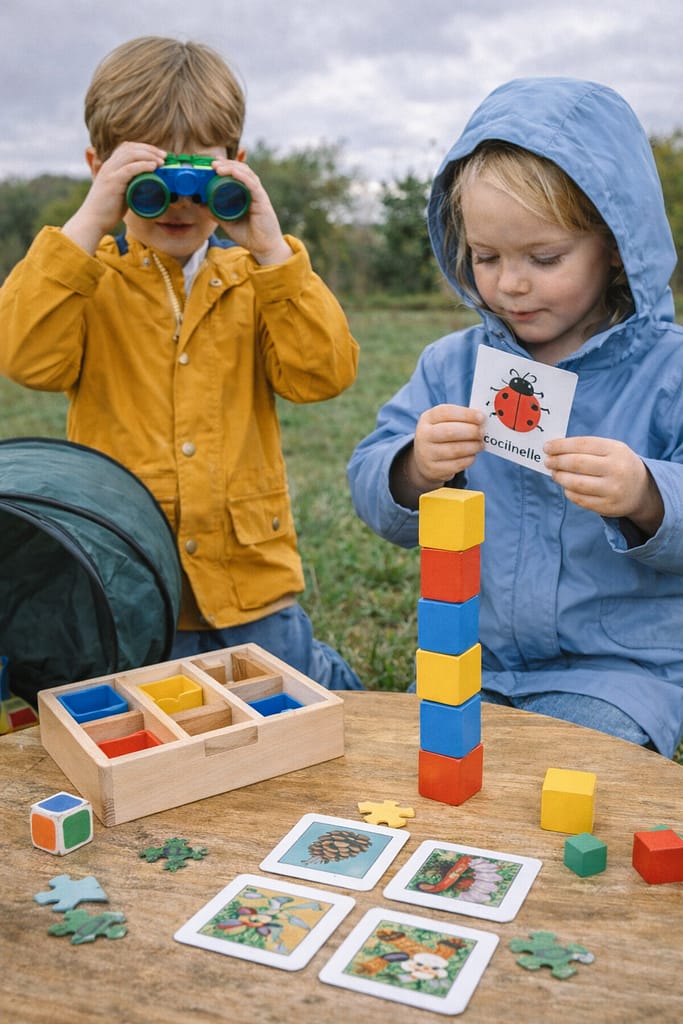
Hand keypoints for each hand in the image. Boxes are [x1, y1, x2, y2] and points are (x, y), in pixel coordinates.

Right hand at [63, 142, 166, 253]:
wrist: (93, 221)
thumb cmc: (107, 210)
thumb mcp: (120, 193)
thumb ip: (129, 185)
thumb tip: (146, 185)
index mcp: (110, 166)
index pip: (127, 147)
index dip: (144, 147)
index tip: (158, 154)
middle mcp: (109, 166)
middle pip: (130, 148)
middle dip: (150, 149)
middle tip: (165, 156)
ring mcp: (110, 173)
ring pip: (131, 155)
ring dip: (149, 155)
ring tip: (162, 161)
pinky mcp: (113, 182)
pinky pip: (130, 169)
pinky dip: (143, 165)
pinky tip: (153, 166)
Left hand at [209, 157, 292, 264]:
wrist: (264, 248)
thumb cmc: (249, 235)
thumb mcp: (227, 222)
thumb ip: (215, 212)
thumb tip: (200, 204)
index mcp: (246, 194)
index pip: (237, 174)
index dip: (226, 165)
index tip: (213, 162)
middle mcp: (253, 191)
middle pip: (241, 169)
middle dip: (227, 163)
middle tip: (212, 162)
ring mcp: (258, 195)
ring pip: (246, 174)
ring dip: (231, 167)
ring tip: (217, 166)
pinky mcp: (262, 201)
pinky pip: (252, 185)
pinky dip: (242, 176)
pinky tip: (233, 172)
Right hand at [391, 405, 484, 507]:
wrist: (424, 459)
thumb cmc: (440, 436)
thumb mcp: (444, 422)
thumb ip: (461, 419)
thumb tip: (481, 421)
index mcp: (427, 418)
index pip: (446, 412)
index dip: (466, 414)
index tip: (481, 417)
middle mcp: (424, 435)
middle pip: (450, 431)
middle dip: (471, 431)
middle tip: (482, 432)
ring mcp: (427, 453)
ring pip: (455, 450)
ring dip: (473, 446)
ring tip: (480, 444)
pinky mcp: (434, 469)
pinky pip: (456, 464)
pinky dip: (469, 459)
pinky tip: (472, 455)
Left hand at [544, 436, 663, 534]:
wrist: (642, 490)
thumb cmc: (619, 464)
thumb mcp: (612, 449)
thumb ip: (587, 447)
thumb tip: (555, 449)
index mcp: (616, 450)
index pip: (582, 445)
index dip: (560, 446)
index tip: (547, 447)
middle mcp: (616, 470)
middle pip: (576, 464)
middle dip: (557, 461)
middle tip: (548, 461)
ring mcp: (612, 490)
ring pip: (576, 483)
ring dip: (560, 477)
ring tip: (555, 473)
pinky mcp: (608, 507)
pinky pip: (580, 499)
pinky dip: (568, 491)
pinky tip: (566, 486)